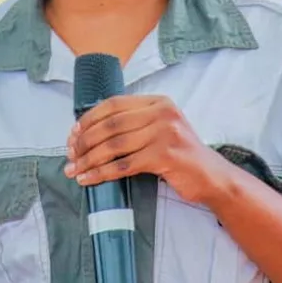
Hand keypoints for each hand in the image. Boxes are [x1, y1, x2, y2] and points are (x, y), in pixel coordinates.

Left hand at [66, 95, 233, 205]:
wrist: (212, 177)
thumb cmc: (181, 155)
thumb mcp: (161, 129)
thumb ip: (135, 124)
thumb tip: (88, 132)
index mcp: (159, 102)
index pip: (113, 104)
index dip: (88, 120)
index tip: (72, 135)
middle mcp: (163, 113)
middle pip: (111, 125)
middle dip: (84, 142)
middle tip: (69, 156)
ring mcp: (166, 133)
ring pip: (114, 146)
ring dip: (88, 160)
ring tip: (74, 170)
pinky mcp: (165, 156)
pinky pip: (123, 165)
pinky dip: (101, 173)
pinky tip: (88, 179)